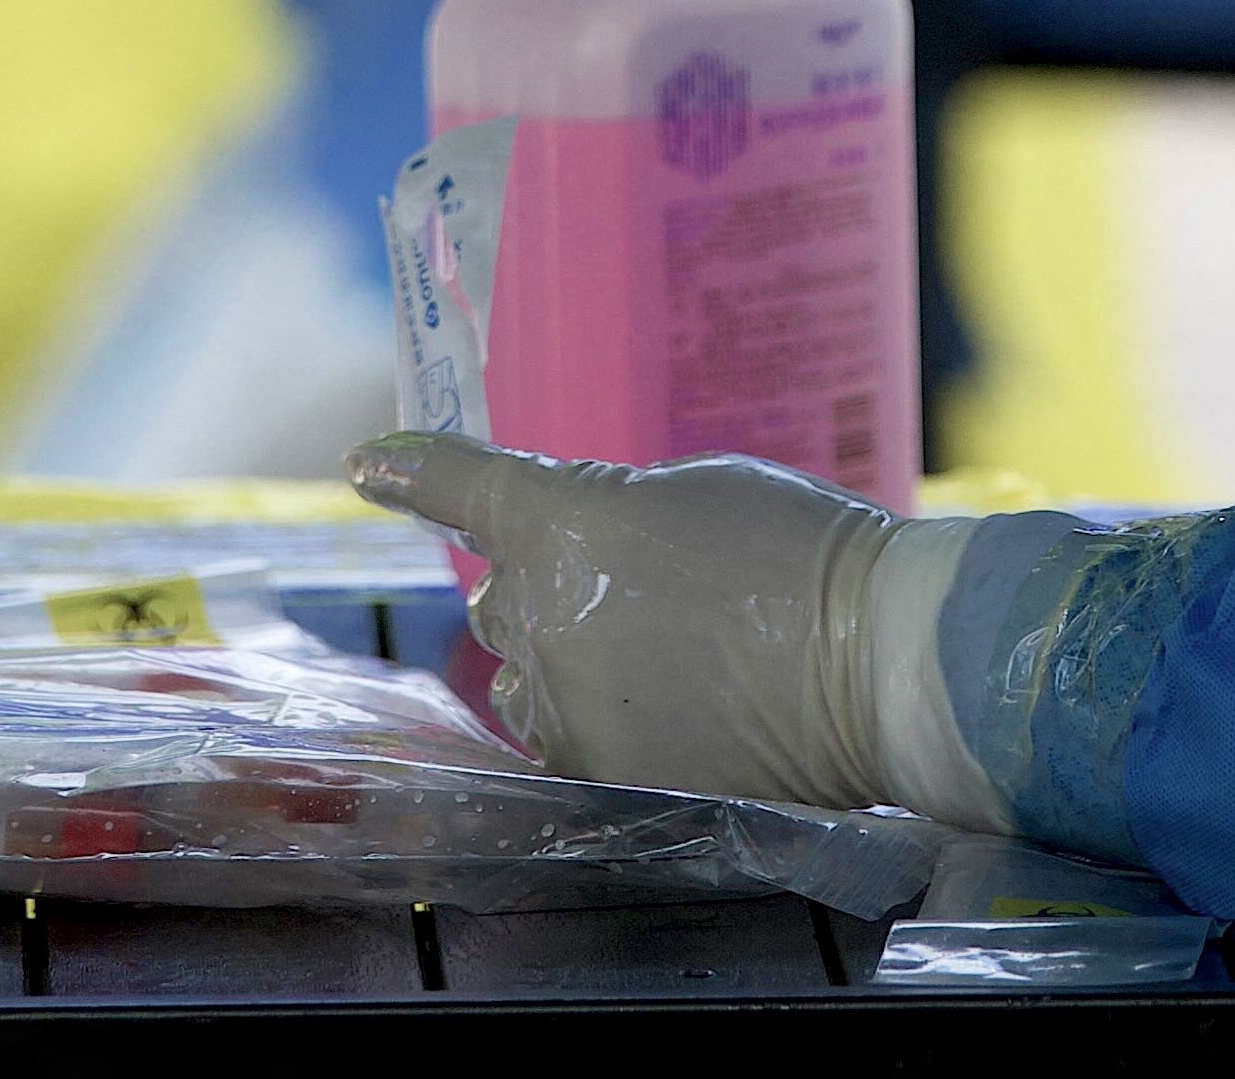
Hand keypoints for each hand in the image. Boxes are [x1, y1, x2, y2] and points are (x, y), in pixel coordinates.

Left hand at [346, 435, 909, 811]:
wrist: (869, 660)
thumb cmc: (799, 553)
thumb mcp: (694, 492)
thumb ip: (611, 517)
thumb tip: (583, 556)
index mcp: (563, 523)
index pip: (464, 489)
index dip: (413, 474)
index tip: (365, 465)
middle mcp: (542, 614)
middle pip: (502, 604)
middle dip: (545, 596)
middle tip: (636, 596)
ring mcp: (566, 702)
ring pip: (524, 683)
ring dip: (564, 667)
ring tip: (661, 664)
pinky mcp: (600, 770)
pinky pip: (564, 743)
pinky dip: (598, 726)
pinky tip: (667, 715)